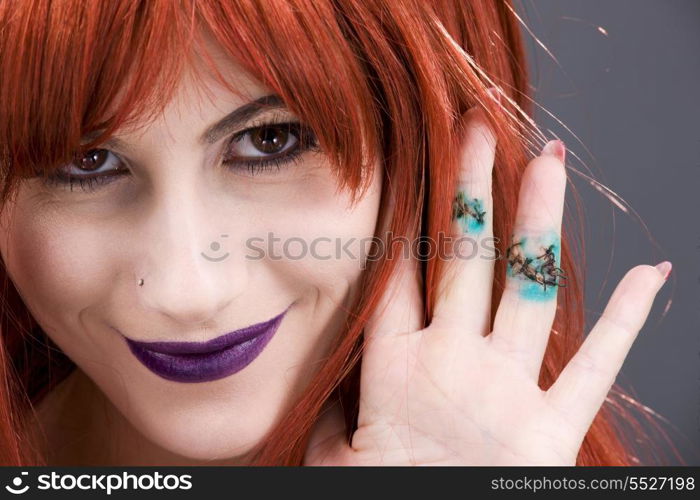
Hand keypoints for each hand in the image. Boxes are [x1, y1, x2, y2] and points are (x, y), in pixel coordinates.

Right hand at [303, 98, 668, 465]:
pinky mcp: (552, 427)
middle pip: (461, 257)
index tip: (409, 162)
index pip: (396, 271)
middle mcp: (452, 362)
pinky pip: (596, 366)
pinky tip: (655, 277)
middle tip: (477, 132)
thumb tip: (330, 384)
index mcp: (394, 368)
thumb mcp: (336, 456)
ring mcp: (506, 389)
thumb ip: (335, 413)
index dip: (401, 210)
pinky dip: (631, 321)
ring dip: (538, 223)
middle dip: (469, 188)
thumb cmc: (383, 495)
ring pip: (528, 287)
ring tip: (549, 164)